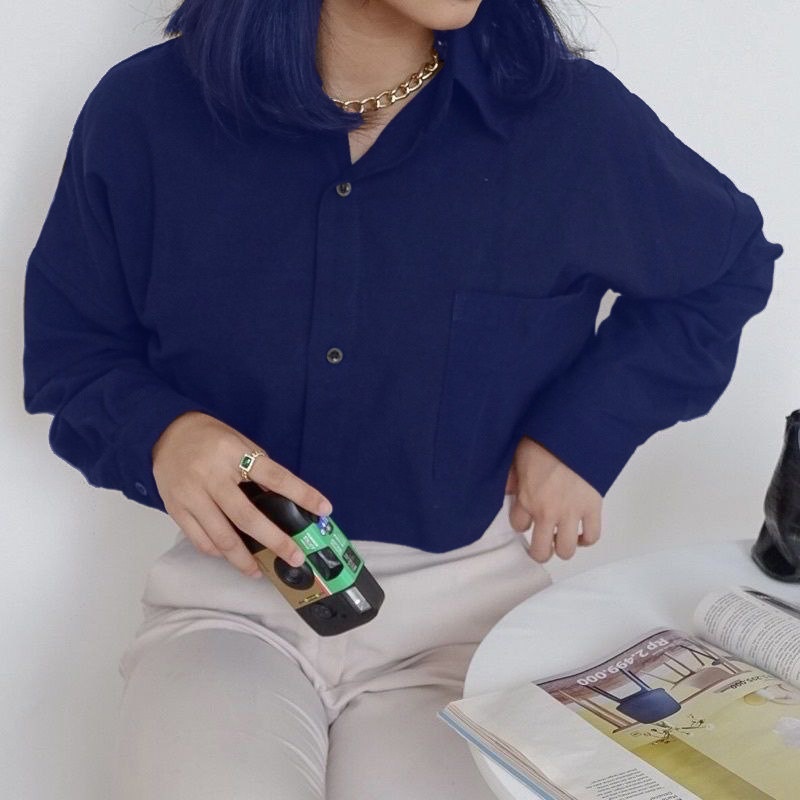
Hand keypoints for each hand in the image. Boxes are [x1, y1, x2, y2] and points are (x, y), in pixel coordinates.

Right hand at [151, 411, 332, 577]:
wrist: (166, 433)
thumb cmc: (210, 438)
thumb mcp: (240, 443)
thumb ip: (259, 470)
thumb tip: (284, 501)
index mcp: (234, 454)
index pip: (276, 477)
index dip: (302, 494)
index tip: (324, 508)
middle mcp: (212, 476)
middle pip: (248, 517)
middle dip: (275, 541)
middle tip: (296, 557)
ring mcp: (192, 495)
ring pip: (221, 537)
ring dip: (243, 559)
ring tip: (259, 570)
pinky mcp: (176, 509)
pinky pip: (200, 539)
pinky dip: (218, 552)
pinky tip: (232, 557)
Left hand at [504, 436, 601, 562]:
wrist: (574, 434)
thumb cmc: (544, 440)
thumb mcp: (517, 456)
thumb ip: (512, 477)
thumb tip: (507, 489)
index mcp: (526, 498)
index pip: (518, 526)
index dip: (522, 523)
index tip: (526, 517)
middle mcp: (546, 511)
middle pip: (541, 550)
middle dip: (540, 551)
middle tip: (542, 544)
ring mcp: (571, 512)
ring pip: (566, 550)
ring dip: (563, 547)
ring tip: (561, 538)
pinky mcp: (592, 508)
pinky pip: (592, 536)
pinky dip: (586, 538)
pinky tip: (580, 533)